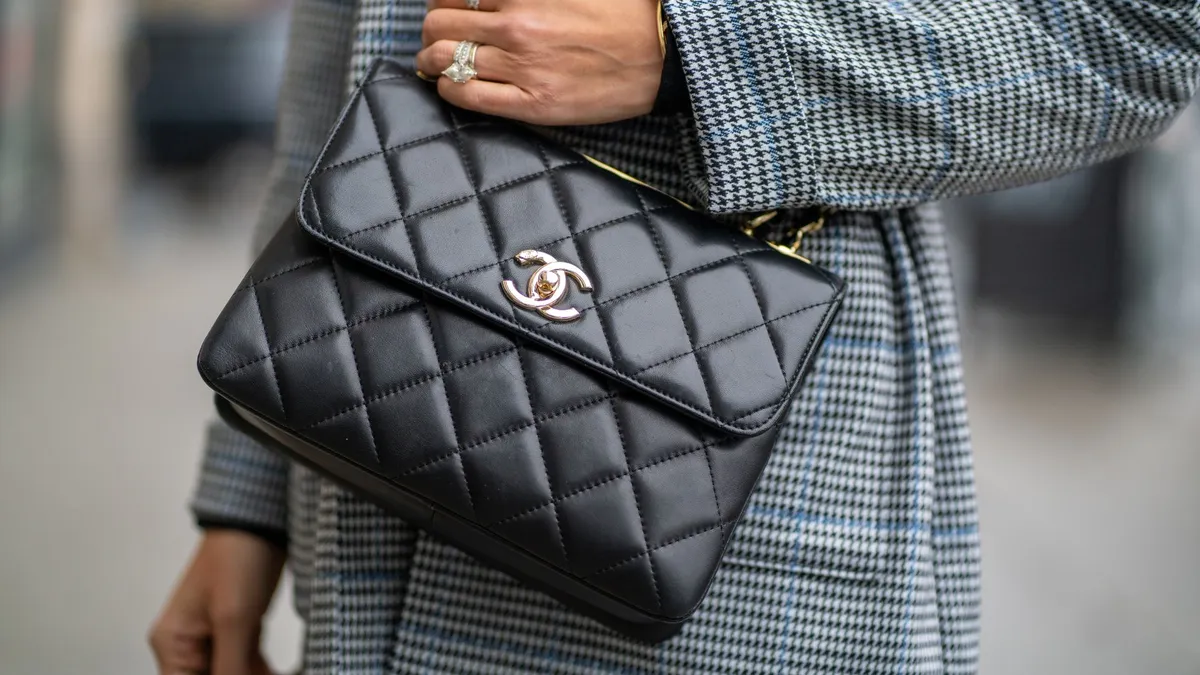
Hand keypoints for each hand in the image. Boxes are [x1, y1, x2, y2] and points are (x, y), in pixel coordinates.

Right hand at [149, 531, 284, 674]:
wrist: (262, 521)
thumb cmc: (237, 556)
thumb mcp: (234, 619)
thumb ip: (230, 667)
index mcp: (173, 644)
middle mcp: (189, 645)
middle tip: (266, 673)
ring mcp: (216, 638)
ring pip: (233, 674)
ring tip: (276, 672)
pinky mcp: (241, 631)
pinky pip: (250, 665)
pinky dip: (264, 671)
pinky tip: (283, 671)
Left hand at [416, 0, 663, 124]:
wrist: (661, 53)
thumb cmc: (621, 12)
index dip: (442, 2)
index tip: (447, 9)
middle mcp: (517, 27)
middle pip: (440, 25)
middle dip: (430, 31)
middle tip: (436, 38)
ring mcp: (523, 68)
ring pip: (446, 60)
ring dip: (432, 60)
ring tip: (436, 63)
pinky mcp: (533, 104)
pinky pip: (468, 97)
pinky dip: (450, 88)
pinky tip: (454, 85)